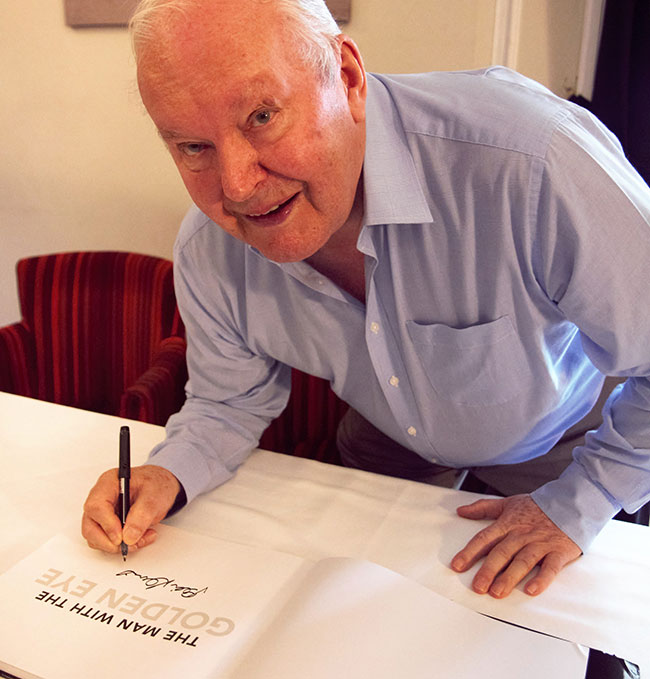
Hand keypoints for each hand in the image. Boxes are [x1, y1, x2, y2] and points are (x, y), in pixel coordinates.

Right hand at [82, 465, 180, 553]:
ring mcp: (101, 512)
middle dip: (109, 541)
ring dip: (117, 545)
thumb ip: (143, 514)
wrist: (160, 488)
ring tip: (141, 539)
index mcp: (109, 483)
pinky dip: (121, 545)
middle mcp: (100, 497)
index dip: (107, 525)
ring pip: (95, 537)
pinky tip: (138, 538)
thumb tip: (129, 536)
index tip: (121, 537)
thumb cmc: (156, 485)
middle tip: (131, 544)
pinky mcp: (106, 524)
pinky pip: (105, 541)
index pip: (97, 506)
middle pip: (90, 526)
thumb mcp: (154, 496)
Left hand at [450, 494, 580, 597]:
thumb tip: (461, 510)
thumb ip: (483, 507)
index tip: (457, 565)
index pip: (484, 538)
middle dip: (488, 570)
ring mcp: (540, 543)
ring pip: (522, 561)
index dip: (470, 552)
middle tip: (478, 586)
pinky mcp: (559, 552)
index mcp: (508, 524)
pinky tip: (531, 590)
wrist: (570, 504)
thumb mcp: (507, 503)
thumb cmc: (537, 507)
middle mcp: (522, 534)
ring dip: (509, 577)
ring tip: (497, 592)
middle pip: (502, 553)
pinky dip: (541, 579)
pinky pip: (550, 568)